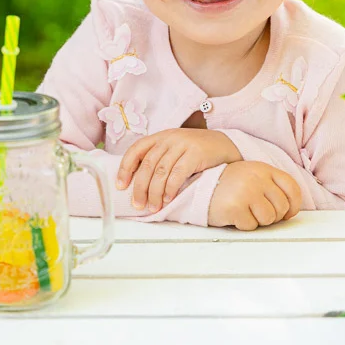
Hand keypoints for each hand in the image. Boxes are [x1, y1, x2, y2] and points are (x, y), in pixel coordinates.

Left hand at [117, 129, 240, 211]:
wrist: (224, 144)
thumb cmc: (194, 151)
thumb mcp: (173, 149)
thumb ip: (158, 159)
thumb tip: (137, 183)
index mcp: (159, 137)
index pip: (136, 150)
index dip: (125, 168)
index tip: (120, 186)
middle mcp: (168, 139)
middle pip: (147, 165)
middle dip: (140, 187)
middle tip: (137, 204)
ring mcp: (182, 145)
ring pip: (161, 171)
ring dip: (155, 192)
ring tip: (153, 207)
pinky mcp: (195, 153)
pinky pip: (178, 173)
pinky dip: (170, 188)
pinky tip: (168, 199)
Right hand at [207, 161, 301, 230]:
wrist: (197, 186)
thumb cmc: (226, 184)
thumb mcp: (251, 176)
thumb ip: (270, 186)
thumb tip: (290, 211)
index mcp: (263, 168)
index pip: (292, 188)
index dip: (293, 205)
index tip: (286, 213)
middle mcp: (257, 178)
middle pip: (281, 208)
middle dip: (271, 215)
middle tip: (255, 211)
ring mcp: (246, 191)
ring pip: (268, 219)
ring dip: (257, 220)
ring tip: (243, 210)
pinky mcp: (235, 207)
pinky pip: (251, 226)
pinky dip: (242, 224)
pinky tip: (233, 214)